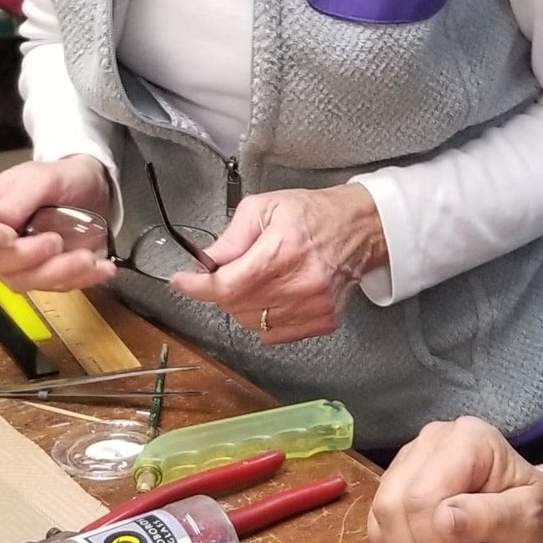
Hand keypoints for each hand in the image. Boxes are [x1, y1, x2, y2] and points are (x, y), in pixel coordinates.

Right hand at [0, 155, 116, 292]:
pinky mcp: (44, 274)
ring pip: (19, 282)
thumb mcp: (41, 178)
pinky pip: (53, 288)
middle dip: (22, 258)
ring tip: (85, 257)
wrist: (93, 188)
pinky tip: (101, 268)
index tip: (7, 235)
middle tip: (54, 241)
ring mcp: (16, 261)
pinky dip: (80, 280)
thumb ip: (16, 199)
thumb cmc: (60, 177)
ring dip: (54, 274)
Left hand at [169, 184, 385, 343]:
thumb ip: (232, 237)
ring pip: (252, 324)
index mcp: (284, 250)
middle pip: (236, 306)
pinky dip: (264, 319)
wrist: (359, 228)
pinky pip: (273, 335)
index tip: (182, 282)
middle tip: (231, 270)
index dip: (197, 287)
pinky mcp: (322, 321)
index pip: (227, 284)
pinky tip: (275, 295)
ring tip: (259, 280)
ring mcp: (313, 307)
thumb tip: (205, 262)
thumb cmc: (313, 215)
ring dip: (243, 305)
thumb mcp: (265, 208)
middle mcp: (301, 283)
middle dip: (222, 289)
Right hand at [368, 417, 542, 542]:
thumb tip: (444, 520)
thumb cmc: (536, 519)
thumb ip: (490, 518)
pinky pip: (377, 522)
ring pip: (381, 512)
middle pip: (395, 503)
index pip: (424, 495)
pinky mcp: (397, 481)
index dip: (433, 542)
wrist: (531, 522)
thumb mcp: (528, 522)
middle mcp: (433, 439)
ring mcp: (411, 458)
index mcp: (469, 440)